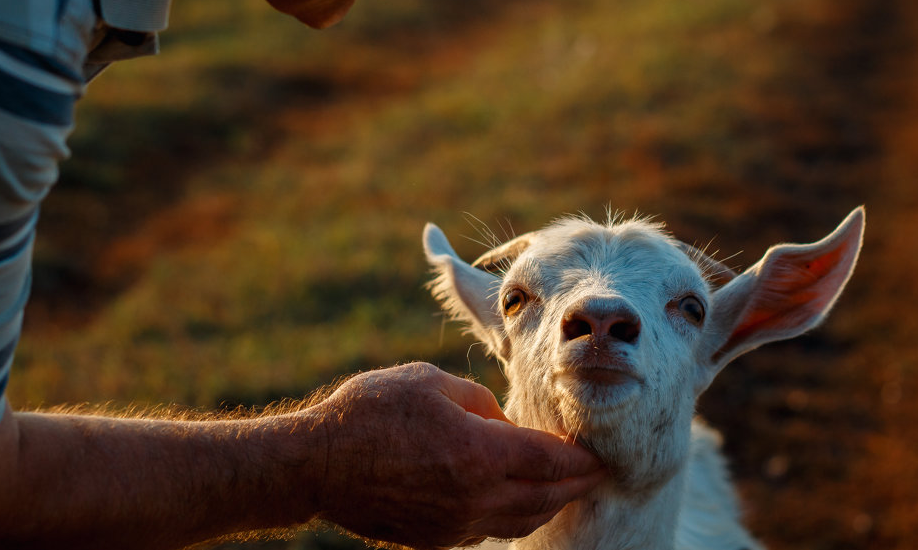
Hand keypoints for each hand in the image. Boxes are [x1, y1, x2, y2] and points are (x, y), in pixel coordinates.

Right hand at [307, 362, 604, 548]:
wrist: (315, 465)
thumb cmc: (370, 411)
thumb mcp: (431, 383)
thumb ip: (481, 403)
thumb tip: (506, 422)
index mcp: (478, 454)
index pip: (550, 461)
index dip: (581, 458)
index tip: (601, 452)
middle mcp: (473, 498)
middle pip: (544, 498)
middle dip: (576, 486)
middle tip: (598, 473)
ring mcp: (454, 525)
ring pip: (520, 521)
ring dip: (549, 506)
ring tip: (565, 489)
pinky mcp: (436, 539)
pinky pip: (489, 528)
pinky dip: (514, 515)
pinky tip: (517, 500)